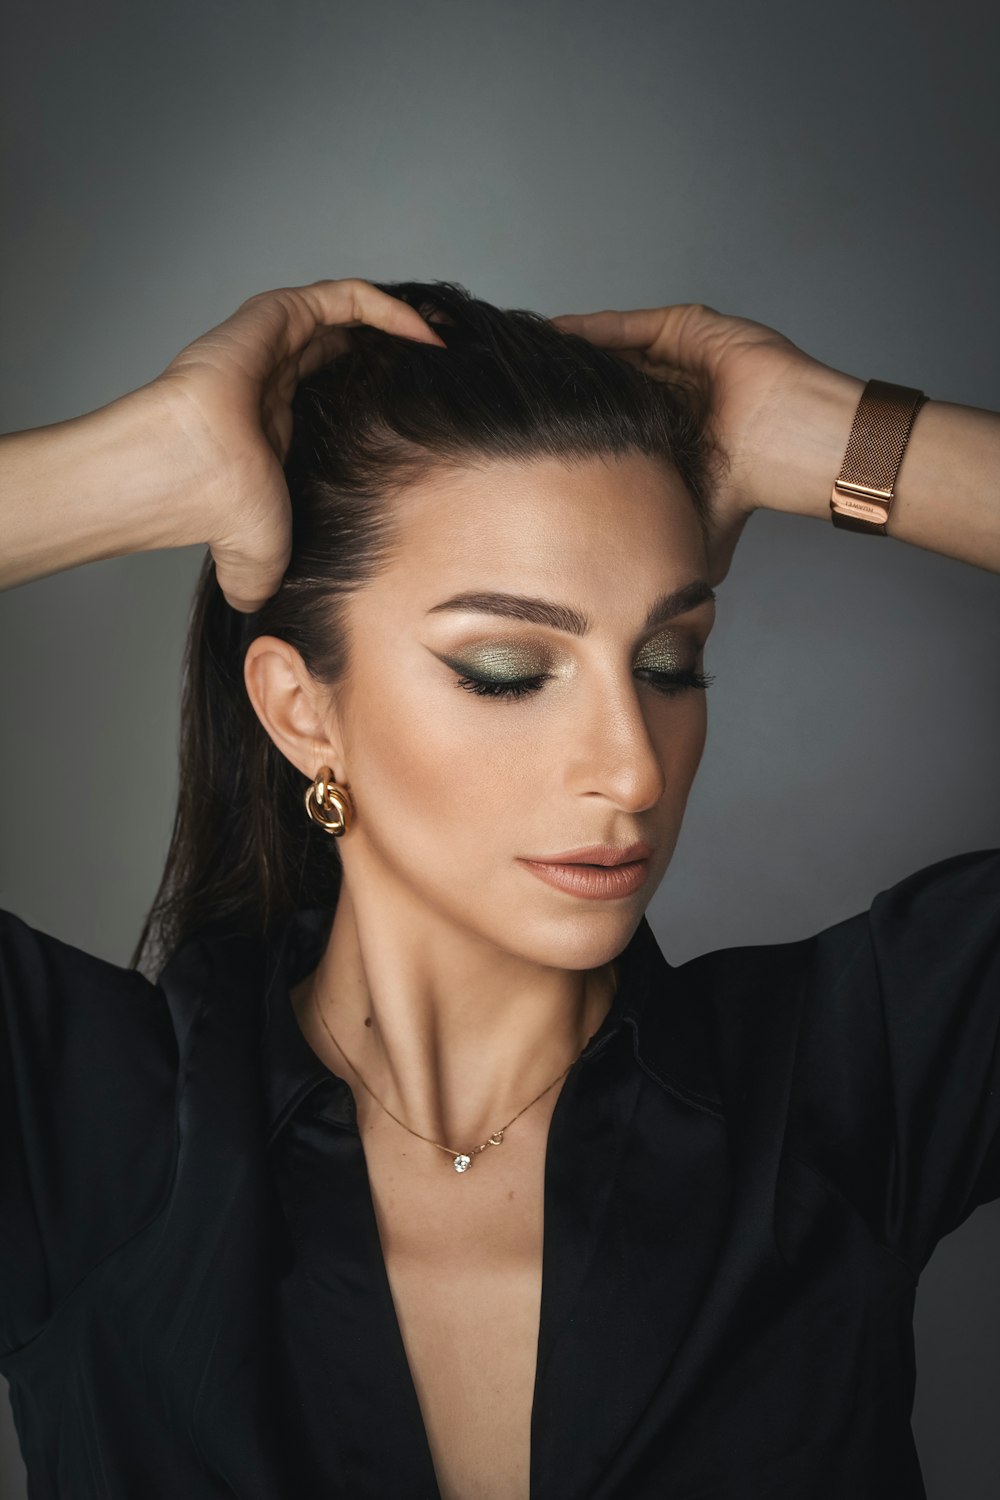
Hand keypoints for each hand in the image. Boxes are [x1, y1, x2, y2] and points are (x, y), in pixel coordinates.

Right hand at [152, 278, 445, 610]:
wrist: (186, 476)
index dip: (381, 399)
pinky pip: (339, 299)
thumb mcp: (264, 558)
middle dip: (399, 358)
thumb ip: (265, 578)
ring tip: (446, 344)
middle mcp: (273, 382)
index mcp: (273, 427)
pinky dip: (386, 308)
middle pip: (347, 352)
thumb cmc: (217, 511)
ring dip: (401, 326)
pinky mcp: (272, 318)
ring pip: (347, 319)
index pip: (334, 398)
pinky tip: (424, 333)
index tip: (429, 418)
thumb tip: (262, 621)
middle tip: (448, 373)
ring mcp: (272, 347)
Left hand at [550, 303, 861, 583]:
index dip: (573, 425)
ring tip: (524, 359)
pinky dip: (589, 330)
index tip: (529, 435)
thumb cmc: (749, 487)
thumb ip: (665, 544)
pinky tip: (553, 334)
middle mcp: (671, 391)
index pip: (610, 421)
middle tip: (514, 390)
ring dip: (571, 354)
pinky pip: (628, 327)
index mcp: (670, 430)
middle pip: (606, 380)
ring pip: (612, 350)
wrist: (789, 450)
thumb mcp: (692, 528)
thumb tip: (642, 612)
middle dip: (565, 385)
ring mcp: (678, 359)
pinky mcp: (686, 331)